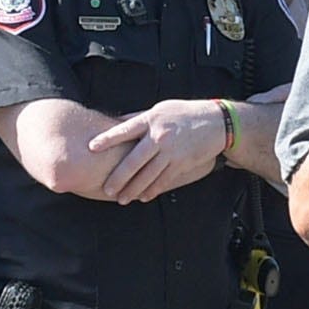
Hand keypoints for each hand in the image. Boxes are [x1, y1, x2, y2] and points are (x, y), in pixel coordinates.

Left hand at [87, 99, 230, 202]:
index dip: (107, 139)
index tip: (91, 147)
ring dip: (134, 189)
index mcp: (151, 120)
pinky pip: (164, 180)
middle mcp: (160, 136)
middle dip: (119, 177)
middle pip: (134, 160)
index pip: (125, 130)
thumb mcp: (160, 109)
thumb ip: (139, 118)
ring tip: (122, 199)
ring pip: (148, 175)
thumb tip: (117, 123)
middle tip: (107, 189)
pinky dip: (152, 190)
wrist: (217, 122)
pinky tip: (143, 197)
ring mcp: (171, 151)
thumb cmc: (185, 114)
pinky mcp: (182, 163)